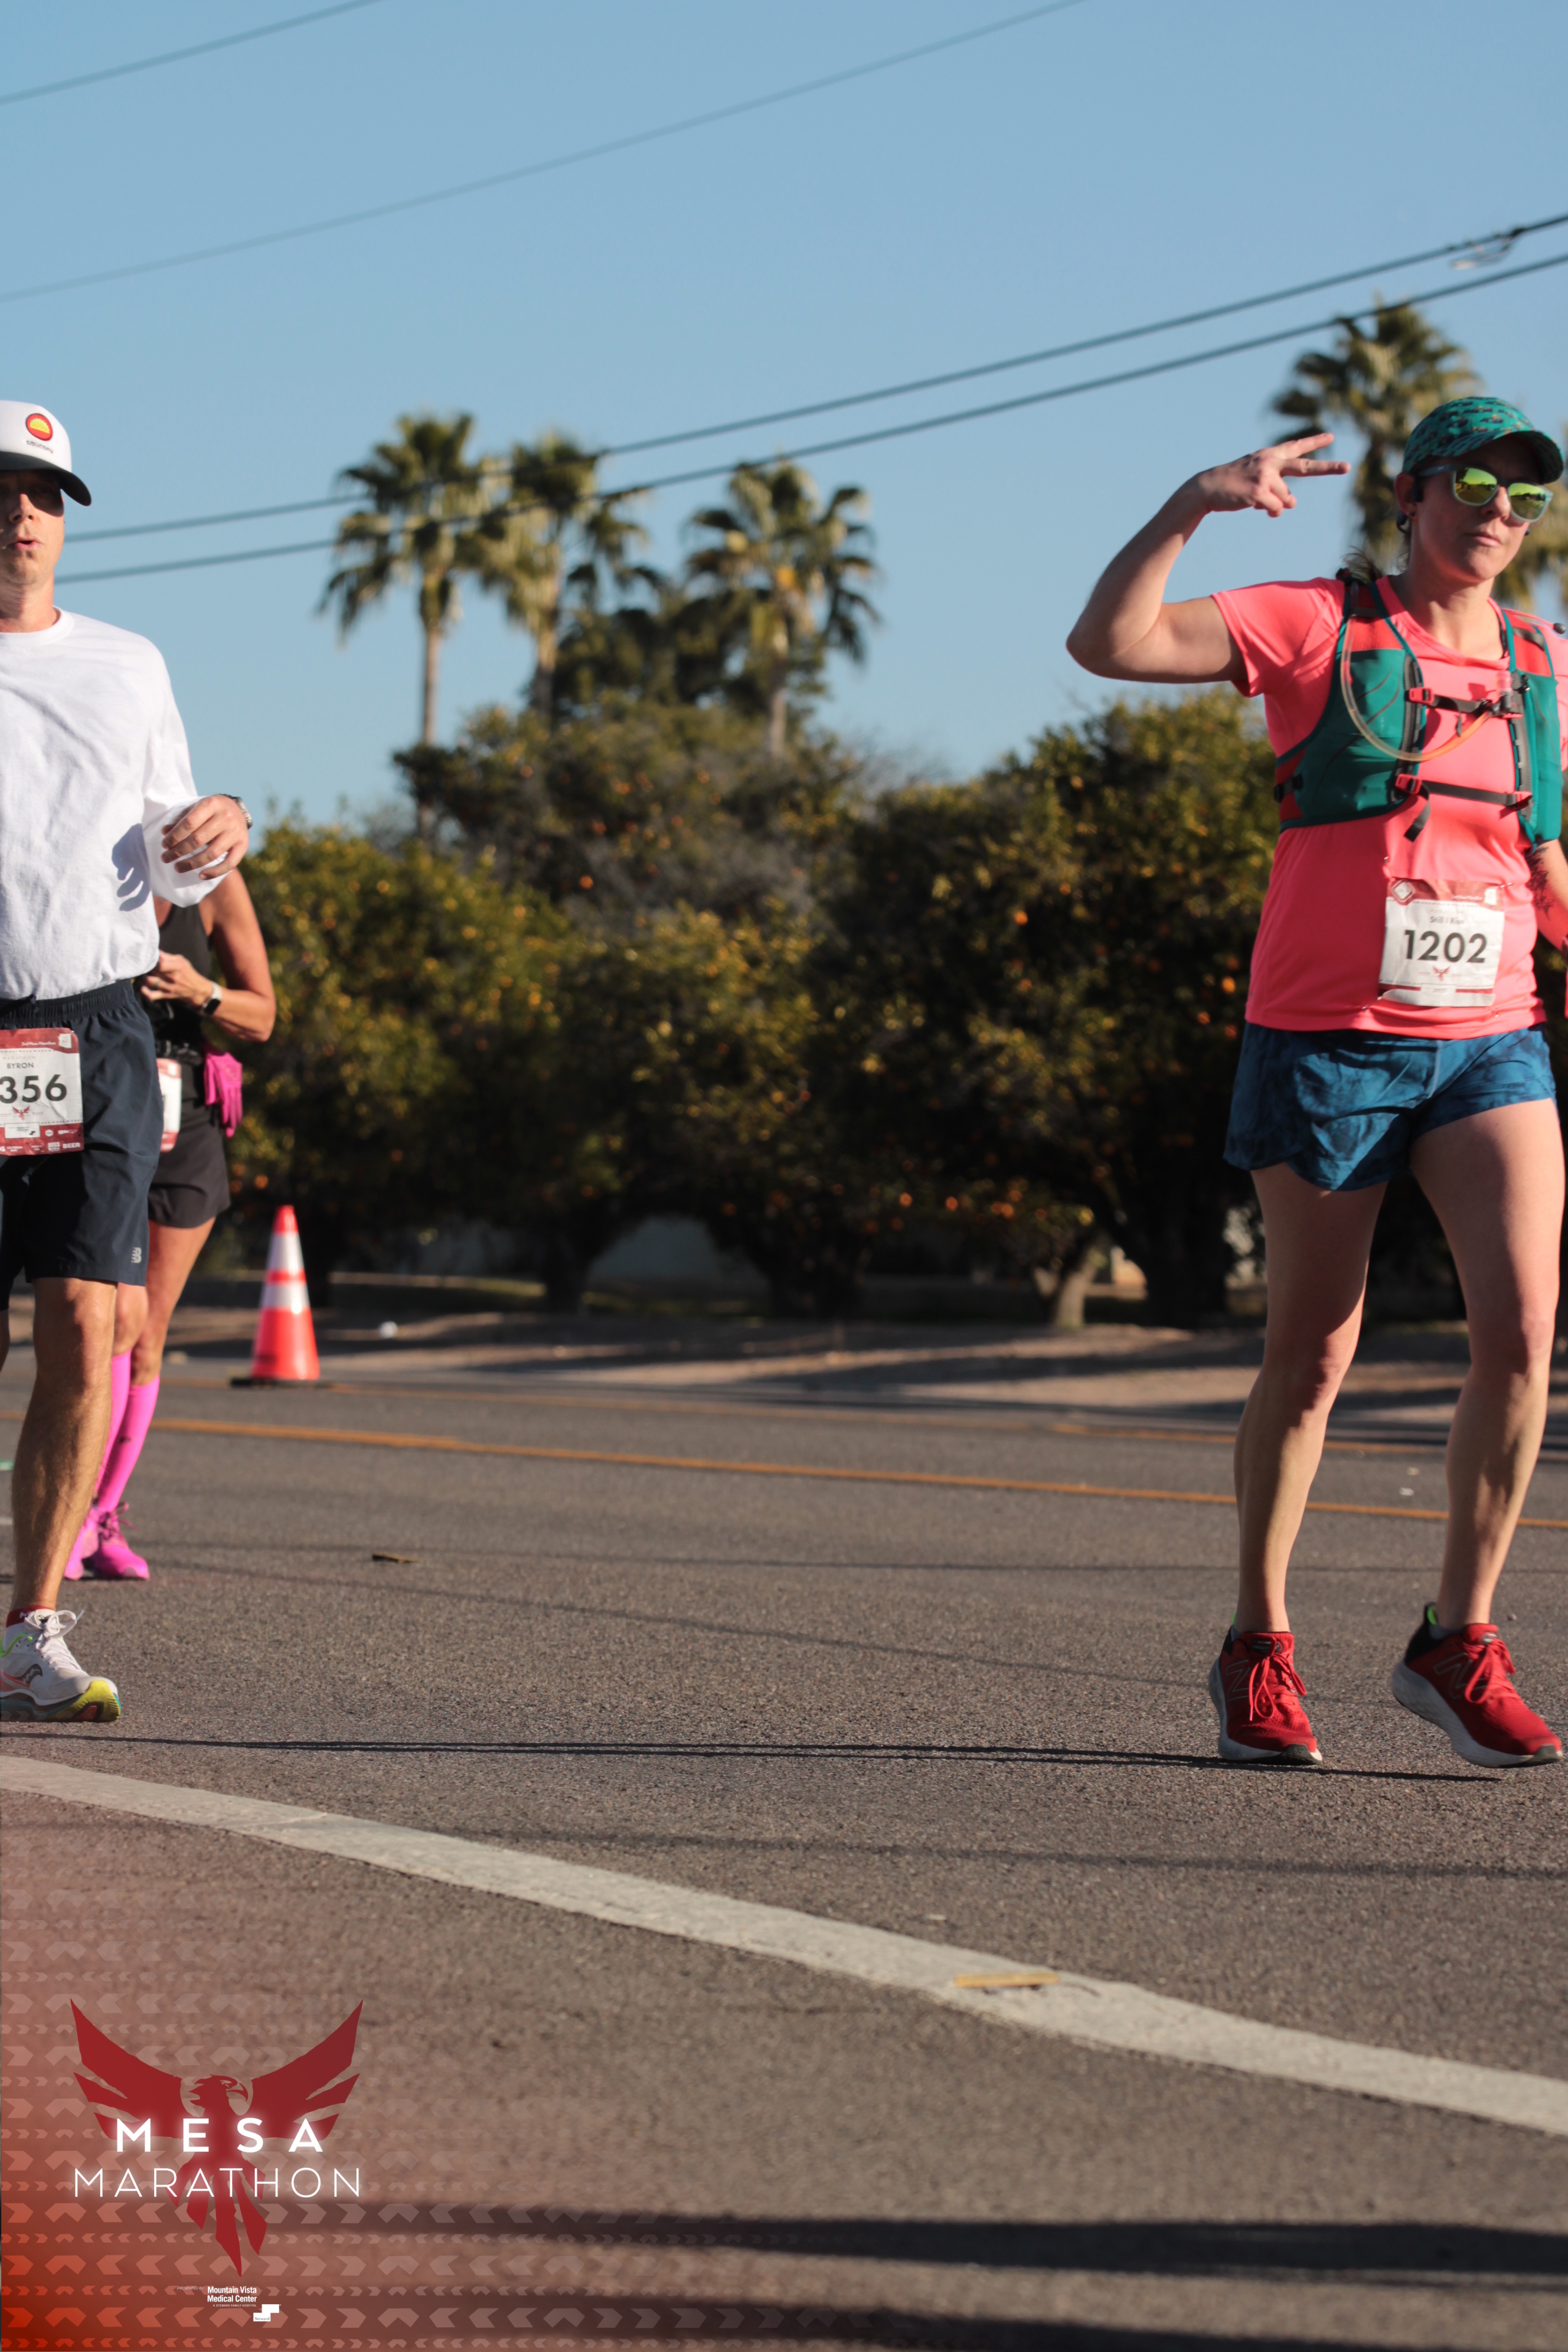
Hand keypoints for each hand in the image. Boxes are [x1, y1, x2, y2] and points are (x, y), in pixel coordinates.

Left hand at [139, 952, 209, 1009]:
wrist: (198, 990)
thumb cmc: (189, 973)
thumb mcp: (182, 961)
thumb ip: (168, 957)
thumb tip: (155, 952)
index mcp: (177, 966)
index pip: (159, 963)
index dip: (151, 960)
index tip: (148, 959)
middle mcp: (173, 977)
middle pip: (152, 970)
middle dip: (144, 967)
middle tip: (141, 966)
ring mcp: (169, 987)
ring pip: (149, 981)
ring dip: (142, 978)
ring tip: (141, 975)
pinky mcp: (166, 995)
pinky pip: (152, 995)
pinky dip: (145, 992)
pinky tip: (142, 988)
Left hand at [162, 795, 246, 876]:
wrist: (236, 809)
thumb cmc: (210, 810)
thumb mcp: (196, 808)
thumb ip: (181, 819)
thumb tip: (165, 832)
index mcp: (212, 804)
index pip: (189, 823)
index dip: (175, 836)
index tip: (164, 845)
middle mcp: (225, 817)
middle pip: (198, 840)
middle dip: (179, 851)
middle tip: (166, 858)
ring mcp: (236, 832)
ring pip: (212, 854)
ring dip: (192, 863)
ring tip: (177, 867)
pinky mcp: (243, 845)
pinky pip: (230, 864)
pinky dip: (215, 872)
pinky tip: (201, 876)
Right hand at [1191, 434, 1350, 519]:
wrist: (1207, 487)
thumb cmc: (1233, 484)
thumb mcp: (1257, 480)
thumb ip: (1278, 488)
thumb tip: (1293, 504)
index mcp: (1270, 455)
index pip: (1296, 447)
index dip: (1314, 442)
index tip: (1331, 437)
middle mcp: (1271, 462)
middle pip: (1305, 468)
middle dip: (1329, 468)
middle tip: (1348, 468)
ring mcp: (1266, 476)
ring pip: (1286, 500)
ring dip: (1273, 505)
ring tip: (1254, 498)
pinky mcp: (1260, 492)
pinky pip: (1276, 509)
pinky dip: (1267, 511)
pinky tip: (1252, 504)